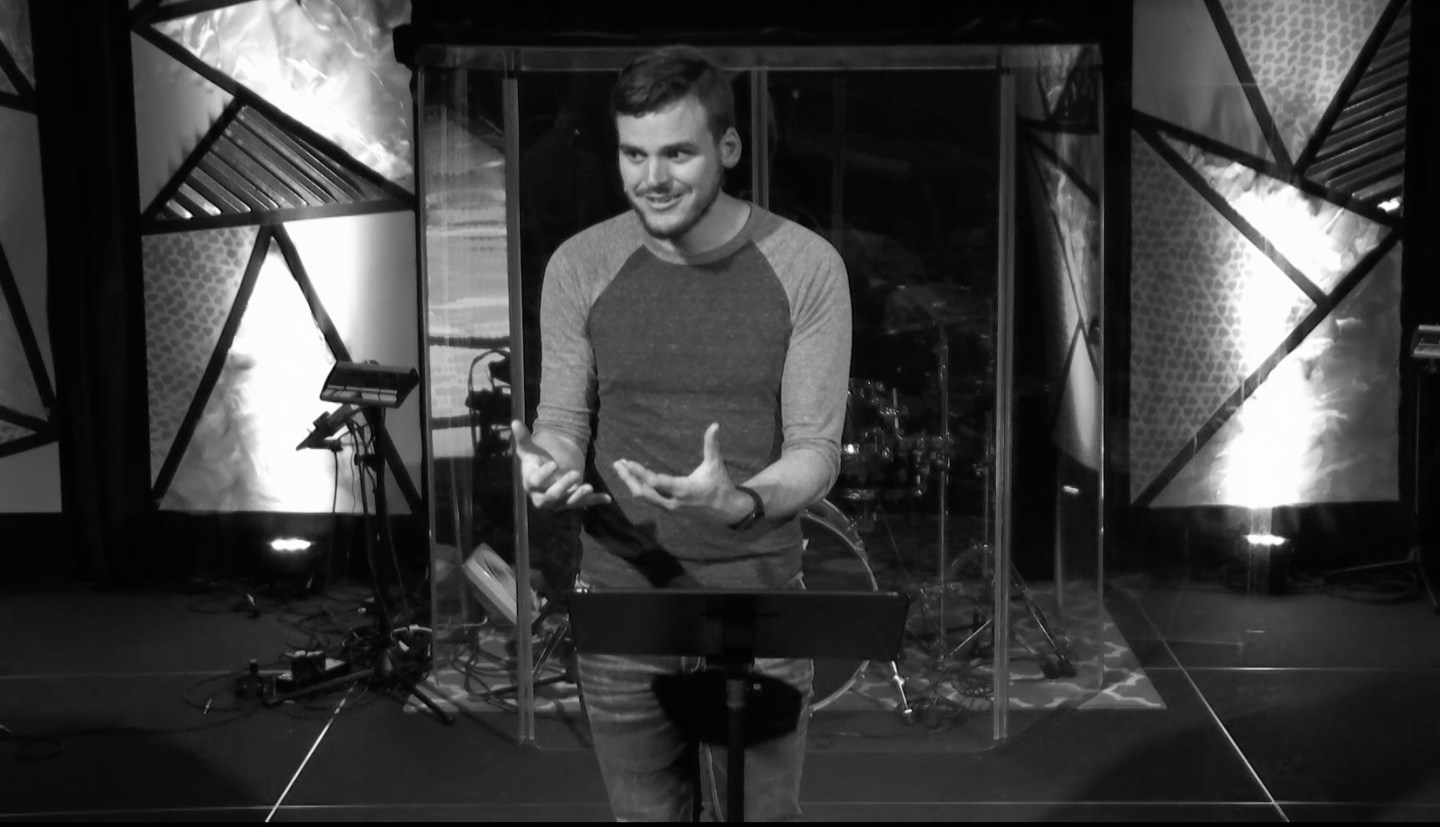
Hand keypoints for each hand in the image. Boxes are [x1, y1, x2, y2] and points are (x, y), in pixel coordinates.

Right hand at [511, 420, 609, 510]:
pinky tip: (607, 498)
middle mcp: (541, 496)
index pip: (535, 481)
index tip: (555, 464)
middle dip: (563, 486)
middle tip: (575, 473)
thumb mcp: (529, 448)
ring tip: (590, 487)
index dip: (544, 474)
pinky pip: (582, 503)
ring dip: (578, 496)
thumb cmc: (536, 459)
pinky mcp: (570, 503)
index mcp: (530, 482)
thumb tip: (515, 421)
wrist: (547, 472)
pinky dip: (594, 501)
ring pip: (567, 503)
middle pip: (551, 496)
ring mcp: (556, 502)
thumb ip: (522, 437)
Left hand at [612, 423, 744, 524]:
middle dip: (629, 478)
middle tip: (617, 464)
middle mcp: (673, 501)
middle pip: (643, 493)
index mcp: (684, 489)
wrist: (726, 512)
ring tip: (621, 468)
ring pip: (643, 498)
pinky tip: (633, 478)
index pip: (656, 483)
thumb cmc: (720, 485)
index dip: (640, 473)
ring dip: (631, 483)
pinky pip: (648, 500)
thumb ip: (712, 444)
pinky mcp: (668, 510)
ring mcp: (669, 508)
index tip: (628, 463)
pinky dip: (639, 488)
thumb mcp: (716, 464)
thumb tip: (715, 424)